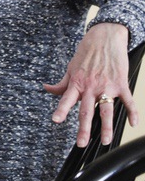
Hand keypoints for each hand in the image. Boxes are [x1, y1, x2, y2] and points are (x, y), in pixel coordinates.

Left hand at [46, 22, 137, 146]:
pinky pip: (127, 101)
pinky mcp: (121, 84)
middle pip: (86, 111)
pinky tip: (132, 123)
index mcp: (77, 83)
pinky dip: (132, 112)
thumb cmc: (86, 52)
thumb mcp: (71, 67)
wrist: (105, 37)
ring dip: (106, 127)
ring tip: (105, 140)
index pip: (66, 99)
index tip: (56, 121)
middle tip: (80, 143)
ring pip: (106, 110)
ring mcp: (107, 86)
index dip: (61, 110)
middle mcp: (91, 86)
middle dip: (83, 128)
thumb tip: (47, 89)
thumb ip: (61, 83)